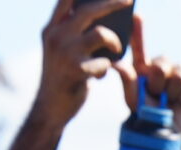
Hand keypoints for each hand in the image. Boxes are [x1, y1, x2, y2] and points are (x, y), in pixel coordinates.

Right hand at [36, 0, 129, 122]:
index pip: (65, 0)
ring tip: (116, 52)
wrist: (51, 107)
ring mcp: (65, 52)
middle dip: (112, 3)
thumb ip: (73, 32)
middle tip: (129, 0)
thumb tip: (103, 15)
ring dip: (115, 43)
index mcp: (51, 29)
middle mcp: (55, 36)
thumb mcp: (60, 50)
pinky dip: (107, 68)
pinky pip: (105, 62)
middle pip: (88, 10)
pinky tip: (99, 76)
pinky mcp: (77, 70)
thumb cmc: (63, 76)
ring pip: (101, 34)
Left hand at [116, 15, 180, 139]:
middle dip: (158, 82)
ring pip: (178, 74)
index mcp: (144, 70)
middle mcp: (161, 68)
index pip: (140, 47)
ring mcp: (179, 74)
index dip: (138, 31)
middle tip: (158, 96)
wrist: (171, 133)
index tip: (136, 16)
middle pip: (161, 63)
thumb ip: (127, 81)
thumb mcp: (134, 101)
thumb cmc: (149, 118)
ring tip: (170, 102)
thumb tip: (116, 64)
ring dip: (173, 92)